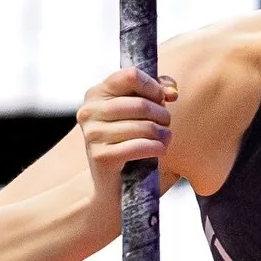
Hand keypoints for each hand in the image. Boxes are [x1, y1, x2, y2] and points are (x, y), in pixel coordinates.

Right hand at [76, 67, 177, 210]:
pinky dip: (156, 148)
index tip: (161, 99)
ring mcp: (92, 134)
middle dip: (162, 115)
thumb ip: (156, 93)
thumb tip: (171, 91)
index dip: (153, 87)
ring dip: (162, 134)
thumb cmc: (128, 143)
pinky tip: (159, 151)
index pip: (131, 75)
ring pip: (143, 126)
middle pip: (141, 103)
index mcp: (96, 93)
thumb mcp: (138, 113)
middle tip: (165, 125)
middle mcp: (89, 111)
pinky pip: (140, 146)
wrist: (111, 184)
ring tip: (164, 139)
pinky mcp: (101, 156)